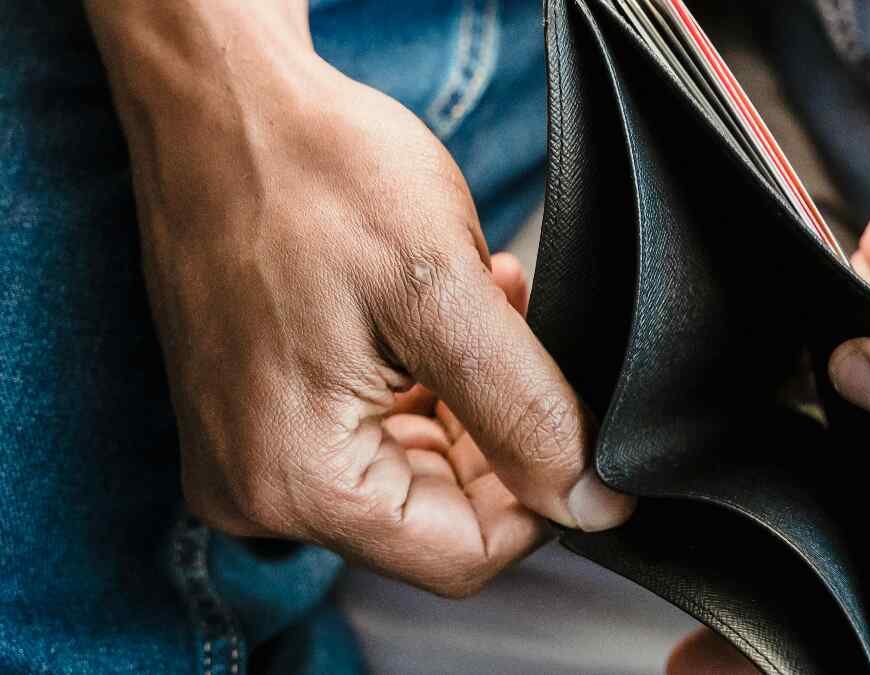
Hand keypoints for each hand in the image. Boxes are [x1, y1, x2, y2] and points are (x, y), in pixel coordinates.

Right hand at [86, 0, 633, 596]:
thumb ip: (525, 412)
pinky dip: (425, 382)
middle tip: (518, 337)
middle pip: (436, 515)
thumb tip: (591, 503)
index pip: (461, 555)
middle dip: (500, 434)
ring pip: (413, 469)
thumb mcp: (442, 295)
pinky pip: (371, 430)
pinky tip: (442, 312)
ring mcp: (254, 450)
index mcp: (297, 478)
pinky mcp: (261, 411)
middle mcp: (262, 487)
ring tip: (483, 303)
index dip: (539, 501)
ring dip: (469, 399)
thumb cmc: (314, 173)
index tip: (573, 428)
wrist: (222, 102)